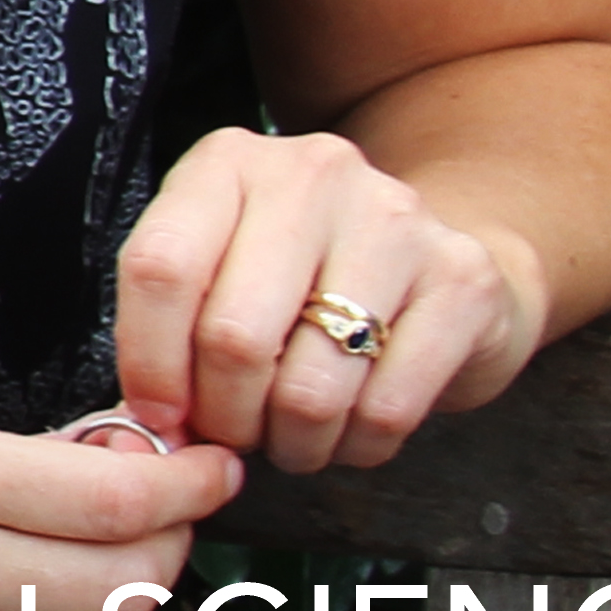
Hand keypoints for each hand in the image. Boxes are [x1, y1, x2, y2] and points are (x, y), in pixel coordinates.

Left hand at [111, 123, 547, 476]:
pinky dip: (357, 447)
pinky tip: (352, 431)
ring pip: (310, 389)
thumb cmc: (303, 275)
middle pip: (234, 337)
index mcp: (228, 163)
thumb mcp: (223, 267)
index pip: (160, 267)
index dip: (149, 362)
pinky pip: (387, 410)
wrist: (436, 254)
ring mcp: (396, 221)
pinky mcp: (463, 280)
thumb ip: (173, 328)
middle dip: (225, 417)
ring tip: (293, 437)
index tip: (160, 415)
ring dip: (292, 443)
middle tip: (235, 434)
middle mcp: (312, 175)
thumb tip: (147, 428)